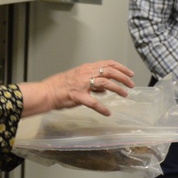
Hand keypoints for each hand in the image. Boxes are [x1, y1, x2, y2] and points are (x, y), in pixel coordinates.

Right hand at [20, 60, 135, 117]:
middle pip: (109, 72)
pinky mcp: (78, 96)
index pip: (107, 64)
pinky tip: (108, 112)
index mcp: (86, 68)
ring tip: (125, 94)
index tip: (130, 73)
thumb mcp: (77, 79)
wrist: (45, 92)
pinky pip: (93, 103)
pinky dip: (102, 108)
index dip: (121, 68)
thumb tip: (106, 89)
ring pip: (105, 84)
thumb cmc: (59, 86)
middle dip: (123, 77)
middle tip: (131, 84)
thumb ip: (92, 83)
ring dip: (117, 89)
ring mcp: (82, 85)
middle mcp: (86, 74)